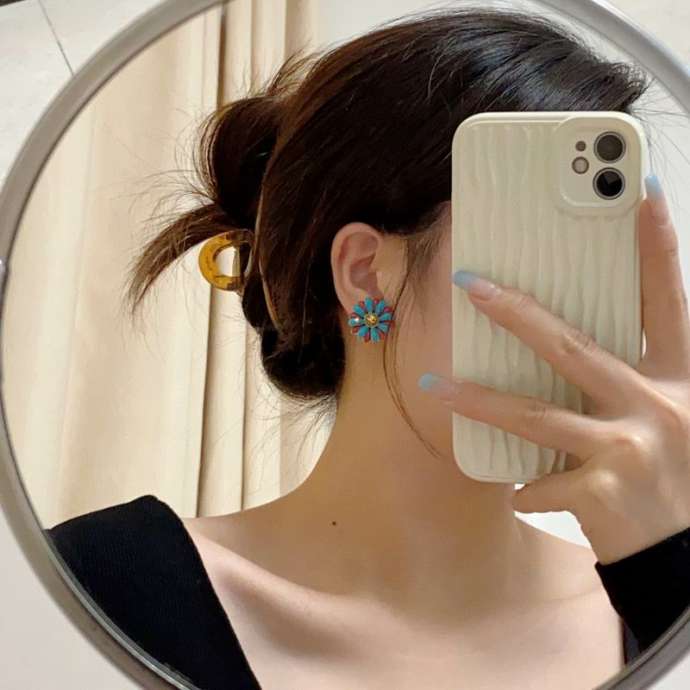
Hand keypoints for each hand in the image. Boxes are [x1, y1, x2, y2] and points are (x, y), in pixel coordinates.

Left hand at [420, 175, 689, 564]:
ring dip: (477, 400)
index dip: (654, 246)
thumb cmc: (676, 474)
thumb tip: (564, 343)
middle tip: (469, 283)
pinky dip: (525, 487)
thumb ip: (631, 379)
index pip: (665, 299)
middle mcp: (656, 404)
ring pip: (535, 414)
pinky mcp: (601, 493)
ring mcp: (628, 448)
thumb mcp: (672, 416)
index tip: (634, 192)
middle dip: (516, 312)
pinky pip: (540, 482)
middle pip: (572, 345)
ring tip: (430, 384)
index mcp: (680, 377)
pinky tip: (517, 492)